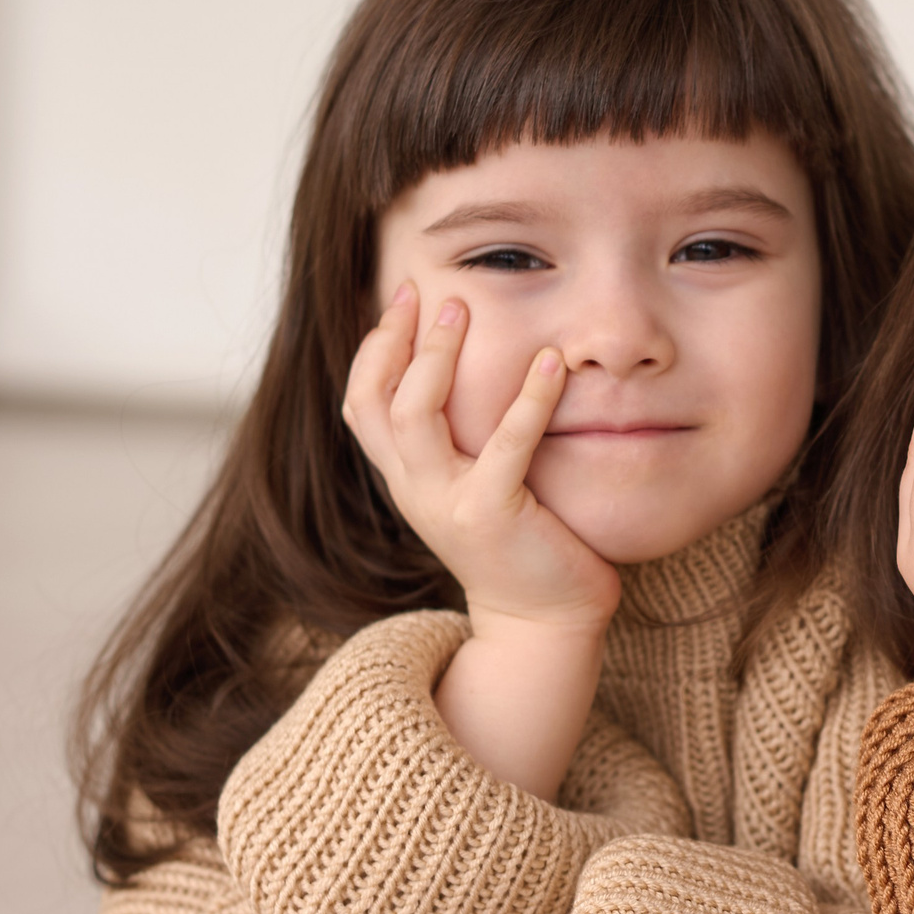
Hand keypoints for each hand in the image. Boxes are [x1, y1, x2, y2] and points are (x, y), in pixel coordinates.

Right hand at [345, 285, 617, 794]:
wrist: (542, 623)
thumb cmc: (521, 546)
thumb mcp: (472, 487)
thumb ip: (460, 443)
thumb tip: (470, 375)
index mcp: (406, 479)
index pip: (361, 403)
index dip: (373, 348)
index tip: (402, 300)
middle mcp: (415, 489)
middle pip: (377, 400)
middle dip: (397, 338)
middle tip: (429, 290)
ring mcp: (447, 503)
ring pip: (415, 414)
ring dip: (436, 356)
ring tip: (464, 308)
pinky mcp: (494, 515)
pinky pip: (506, 446)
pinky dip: (528, 399)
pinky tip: (552, 363)